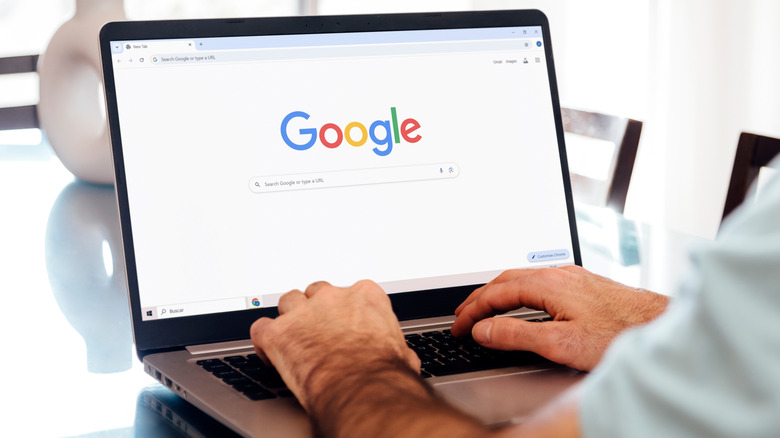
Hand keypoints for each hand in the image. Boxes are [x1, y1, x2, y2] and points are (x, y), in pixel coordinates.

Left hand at [250, 280, 420, 411]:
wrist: (363, 389)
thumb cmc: (383, 373)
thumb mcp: (400, 352)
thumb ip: (394, 345)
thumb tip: (404, 359)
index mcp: (365, 296)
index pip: (350, 292)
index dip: (343, 310)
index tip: (343, 323)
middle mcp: (333, 297)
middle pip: (316, 293)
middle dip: (315, 310)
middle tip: (316, 331)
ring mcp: (303, 312)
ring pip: (287, 302)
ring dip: (288, 318)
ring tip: (291, 337)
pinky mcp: (279, 333)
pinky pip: (261, 328)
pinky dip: (264, 341)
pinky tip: (271, 352)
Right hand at [450, 265, 668, 370]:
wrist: (660, 325)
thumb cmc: (619, 334)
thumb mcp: (560, 342)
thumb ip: (517, 335)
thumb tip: (484, 329)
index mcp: (547, 284)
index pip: (495, 294)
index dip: (473, 311)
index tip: (460, 326)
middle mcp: (558, 273)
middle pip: (505, 280)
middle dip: (480, 297)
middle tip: (463, 315)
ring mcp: (572, 276)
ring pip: (522, 278)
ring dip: (499, 293)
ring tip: (485, 308)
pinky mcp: (584, 283)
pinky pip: (539, 281)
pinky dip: (519, 292)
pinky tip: (524, 302)